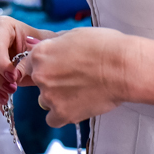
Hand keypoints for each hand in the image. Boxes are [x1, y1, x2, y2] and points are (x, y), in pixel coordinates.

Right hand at [0, 16, 53, 107]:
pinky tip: (3, 101)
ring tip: (7, 97)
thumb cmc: (41, 46)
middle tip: (12, 88)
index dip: (2, 63)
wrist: (41, 54)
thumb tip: (15, 75)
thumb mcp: (41, 49)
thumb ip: (30, 59)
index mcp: (3, 25)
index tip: (13, 77)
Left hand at [19, 27, 135, 127]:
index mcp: (41, 53)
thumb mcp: (75, 34)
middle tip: (76, 77)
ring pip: (45, 100)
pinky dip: (63, 115)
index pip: (30, 63)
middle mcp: (40, 74)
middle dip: (52, 80)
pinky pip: (53, 119)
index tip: (59, 68)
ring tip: (82, 90)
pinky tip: (78, 105)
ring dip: (58, 98)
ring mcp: (49, 96)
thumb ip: (53, 41)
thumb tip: (36, 42)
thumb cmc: (105, 46)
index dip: (46, 65)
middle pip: (38, 81)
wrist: (124, 68)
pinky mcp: (62, 114)